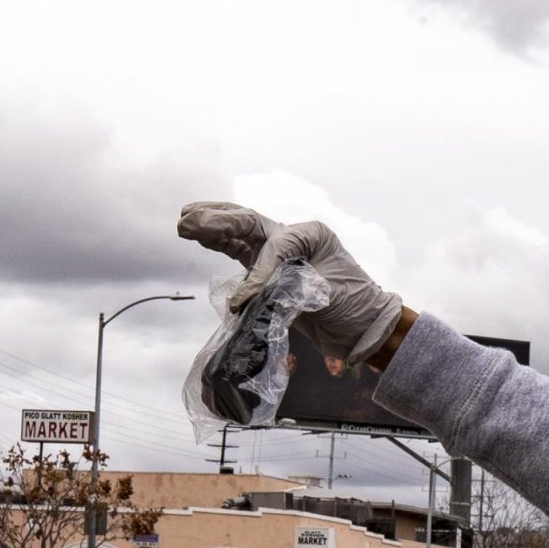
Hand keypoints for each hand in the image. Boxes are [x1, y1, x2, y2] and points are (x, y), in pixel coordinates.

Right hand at [177, 202, 403, 367]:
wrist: (364, 327)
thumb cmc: (355, 307)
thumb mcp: (329, 295)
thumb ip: (294, 291)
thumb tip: (256, 301)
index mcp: (312, 234)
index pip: (277, 246)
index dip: (260, 271)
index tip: (245, 299)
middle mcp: (294, 237)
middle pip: (249, 223)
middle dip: (218, 221)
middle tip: (187, 220)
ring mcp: (279, 252)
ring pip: (240, 233)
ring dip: (212, 228)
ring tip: (184, 223)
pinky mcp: (270, 270)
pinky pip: (240, 251)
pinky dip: (219, 244)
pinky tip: (199, 237)